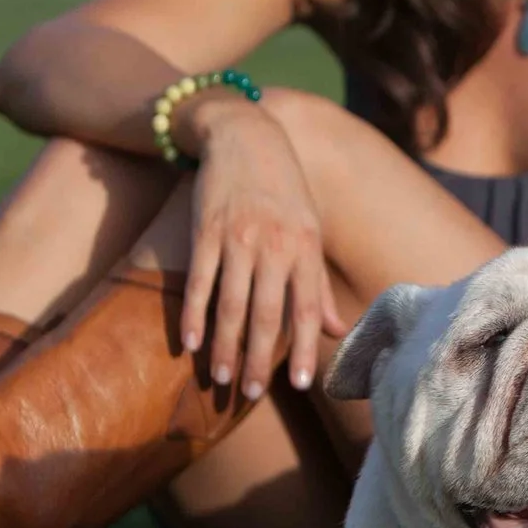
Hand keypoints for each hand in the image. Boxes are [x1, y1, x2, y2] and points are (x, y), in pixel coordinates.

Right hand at [180, 94, 344, 399]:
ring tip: (219, 377)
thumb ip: (317, 283)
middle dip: (257, 357)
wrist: (245, 134)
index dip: (304, 347)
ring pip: (230, 301)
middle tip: (247, 393)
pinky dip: (194, 313)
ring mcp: (238, 236)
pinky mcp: (206, 229)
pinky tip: (190, 342)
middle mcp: (274, 244)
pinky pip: (199, 278)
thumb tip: (337, 330)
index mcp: (304, 246)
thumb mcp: (310, 230)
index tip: (302, 384)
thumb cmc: (284, 189)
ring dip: (224, 344)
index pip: (306, 307)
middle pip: (265, 312)